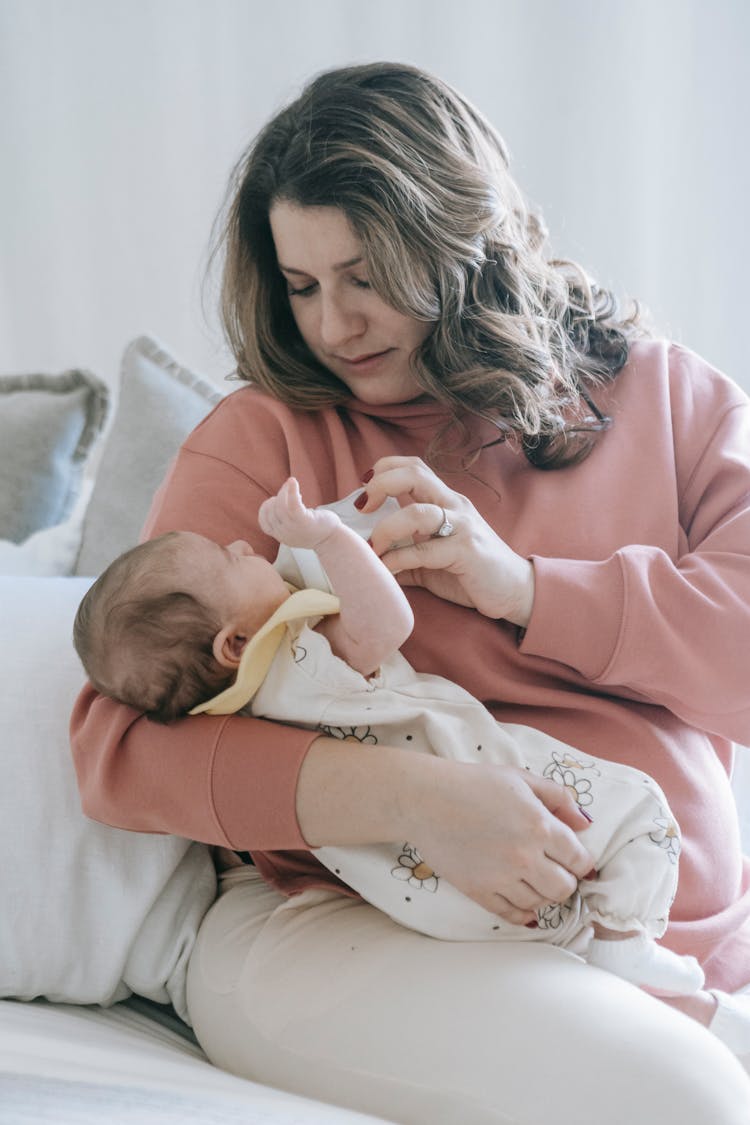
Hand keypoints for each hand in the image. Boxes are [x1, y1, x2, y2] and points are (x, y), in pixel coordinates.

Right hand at [258, 477, 340, 548]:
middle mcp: (284, 534)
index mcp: (280, 536)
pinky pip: (292, 504)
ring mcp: (293, 528)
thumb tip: (277, 500)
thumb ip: (284, 521)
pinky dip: (291, 491)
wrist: (333, 539)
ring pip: (280, 506)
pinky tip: (292, 481)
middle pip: (272, 511)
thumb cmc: (315, 530)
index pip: (264, 522)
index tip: (276, 500)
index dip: (267, 508)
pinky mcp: (303, 521)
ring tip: (291, 484)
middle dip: (278, 496)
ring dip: (284, 491)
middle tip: (288, 488)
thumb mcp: (295, 529)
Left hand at [359, 457, 534, 626]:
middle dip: (380, 485)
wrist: (516, 591)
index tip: (363, 492)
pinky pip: (423, 551)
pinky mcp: (466, 552)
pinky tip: (386, 571)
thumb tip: (367, 559)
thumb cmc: (472, 572)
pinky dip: (397, 561)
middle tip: (361, 508)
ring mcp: (462, 527)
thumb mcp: (431, 559)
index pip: (413, 466)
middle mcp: (454, 505)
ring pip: (417, 512)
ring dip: (386, 528)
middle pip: (414, 473)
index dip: (384, 470)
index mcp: (446, 501)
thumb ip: (403, 553)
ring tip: (372, 548)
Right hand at [412, 761, 594, 923]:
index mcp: (540, 826)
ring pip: (540, 904)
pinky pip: (511, 914)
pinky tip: (523, 904)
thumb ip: (557, 797)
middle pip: (564, 889)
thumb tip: (584, 823)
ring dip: (543, 896)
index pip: (579, 860)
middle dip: (565, 881)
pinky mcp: (479, 891)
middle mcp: (525, 856)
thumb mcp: (520, 778)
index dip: (580, 861)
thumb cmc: (473, 783)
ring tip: (535, 882)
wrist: (426, 800)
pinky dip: (522, 914)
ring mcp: (501, 877)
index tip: (573, 859)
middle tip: (555, 872)